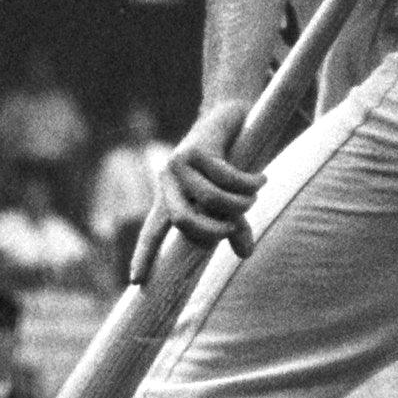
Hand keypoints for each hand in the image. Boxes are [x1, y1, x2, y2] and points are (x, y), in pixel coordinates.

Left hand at [131, 97, 260, 281]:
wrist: (232, 115)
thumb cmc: (230, 162)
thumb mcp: (230, 197)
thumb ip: (233, 224)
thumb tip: (244, 254)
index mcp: (169, 197)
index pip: (152, 231)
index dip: (144, 255)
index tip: (136, 281)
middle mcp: (168, 181)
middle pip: (182, 220)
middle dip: (212, 231)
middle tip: (234, 227)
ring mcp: (180, 163)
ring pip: (211, 199)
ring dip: (240, 203)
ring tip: (254, 195)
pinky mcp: (198, 147)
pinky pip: (228, 177)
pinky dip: (250, 182)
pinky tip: (261, 177)